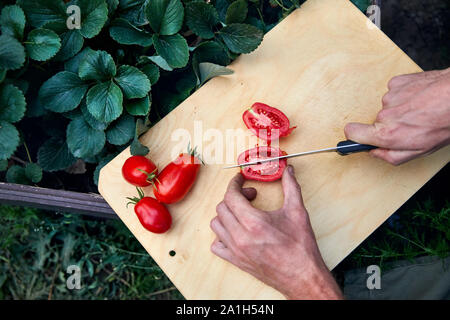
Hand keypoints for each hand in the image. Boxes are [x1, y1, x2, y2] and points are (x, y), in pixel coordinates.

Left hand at [210, 166, 342, 299]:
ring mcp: (236, 250)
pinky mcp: (236, 261)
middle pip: (222, 207)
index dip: (234, 184)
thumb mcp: (297, 212)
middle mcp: (240, 236)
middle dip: (234, 197)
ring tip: (242, 213)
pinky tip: (235, 231)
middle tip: (250, 196)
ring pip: (216, 224)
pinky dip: (221, 235)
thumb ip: (291, 187)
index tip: (240, 179)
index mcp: (254, 222)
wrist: (302, 277)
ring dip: (226, 214)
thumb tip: (289, 171)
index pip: (231, 196)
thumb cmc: (301, 248)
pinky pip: (216, 245)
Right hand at [345, 68, 449, 164]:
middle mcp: (384, 115)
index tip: (358, 136)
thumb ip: (391, 156)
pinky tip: (419, 98)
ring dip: (399, 109)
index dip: (354, 135)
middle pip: (376, 121)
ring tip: (420, 110)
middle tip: (410, 125)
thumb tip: (375, 152)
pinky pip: (395, 93)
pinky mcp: (397, 82)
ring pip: (387, 107)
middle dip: (389, 124)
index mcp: (387, 134)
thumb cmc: (444, 123)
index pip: (352, 133)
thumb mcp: (420, 151)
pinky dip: (404, 95)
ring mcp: (390, 96)